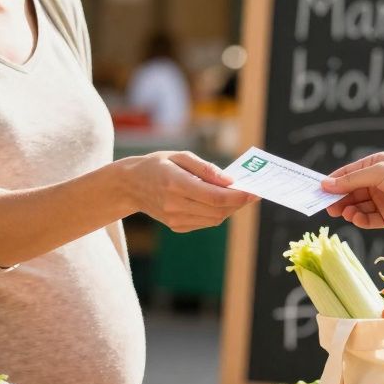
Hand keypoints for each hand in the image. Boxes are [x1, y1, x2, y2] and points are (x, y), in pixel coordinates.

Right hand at [127, 151, 255, 232]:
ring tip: (238, 195)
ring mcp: (174, 219)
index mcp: (175, 183)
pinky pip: (204, 222)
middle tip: (251, 192)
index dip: (238, 196)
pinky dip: (217, 213)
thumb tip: (230, 181)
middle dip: (238, 202)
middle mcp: (174, 205)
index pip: (214, 196)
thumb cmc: (157, 165)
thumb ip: (206, 169)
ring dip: (229, 209)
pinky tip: (219, 202)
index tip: (254, 191)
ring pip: (214, 219)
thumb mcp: (179, 156)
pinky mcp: (175, 226)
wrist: (129, 186)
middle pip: (217, 210)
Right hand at [321, 152, 383, 229]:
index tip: (317, 191)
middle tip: (327, 206)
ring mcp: (383, 202)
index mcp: (374, 167)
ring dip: (349, 210)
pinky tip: (356, 218)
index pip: (347, 175)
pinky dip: (360, 220)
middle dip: (338, 199)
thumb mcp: (378, 172)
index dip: (333, 183)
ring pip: (358, 207)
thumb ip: (351, 180)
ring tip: (344, 212)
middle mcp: (377, 184)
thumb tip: (326, 184)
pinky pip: (370, 220)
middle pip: (350, 193)